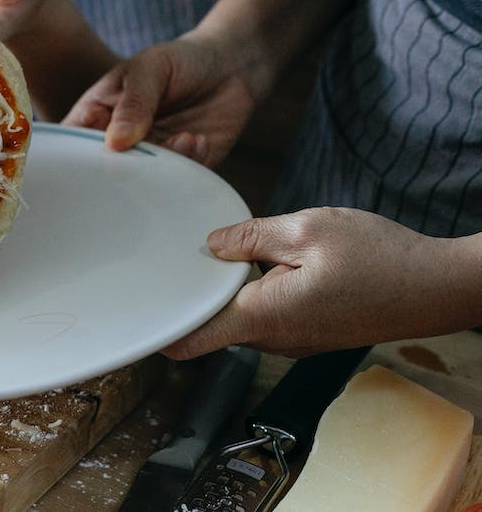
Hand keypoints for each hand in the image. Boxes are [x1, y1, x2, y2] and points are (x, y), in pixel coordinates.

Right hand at [63, 32, 259, 166]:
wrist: (231, 65)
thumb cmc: (180, 60)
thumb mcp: (150, 69)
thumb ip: (134, 103)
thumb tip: (117, 143)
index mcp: (97, 117)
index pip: (71, 144)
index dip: (69, 160)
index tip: (85, 164)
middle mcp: (119, 144)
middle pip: (103, 172)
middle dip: (119, 173)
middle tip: (138, 160)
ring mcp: (150, 158)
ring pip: (141, 182)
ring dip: (161, 169)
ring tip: (181, 139)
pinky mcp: (183, 168)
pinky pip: (178, 183)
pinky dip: (189, 166)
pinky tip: (198, 139)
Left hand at [164, 207, 476, 358]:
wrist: (437, 287)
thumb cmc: (379, 257)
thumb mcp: (306, 229)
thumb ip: (250, 236)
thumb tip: (210, 245)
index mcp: (262, 317)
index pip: (190, 341)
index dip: (158, 328)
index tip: (133, 310)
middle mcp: (272, 339)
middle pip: (210, 324)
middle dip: (192, 294)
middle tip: (172, 256)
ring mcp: (292, 340)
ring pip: (239, 317)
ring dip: (227, 290)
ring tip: (216, 252)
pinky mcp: (309, 332)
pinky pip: (266, 315)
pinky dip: (254, 292)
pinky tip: (261, 262)